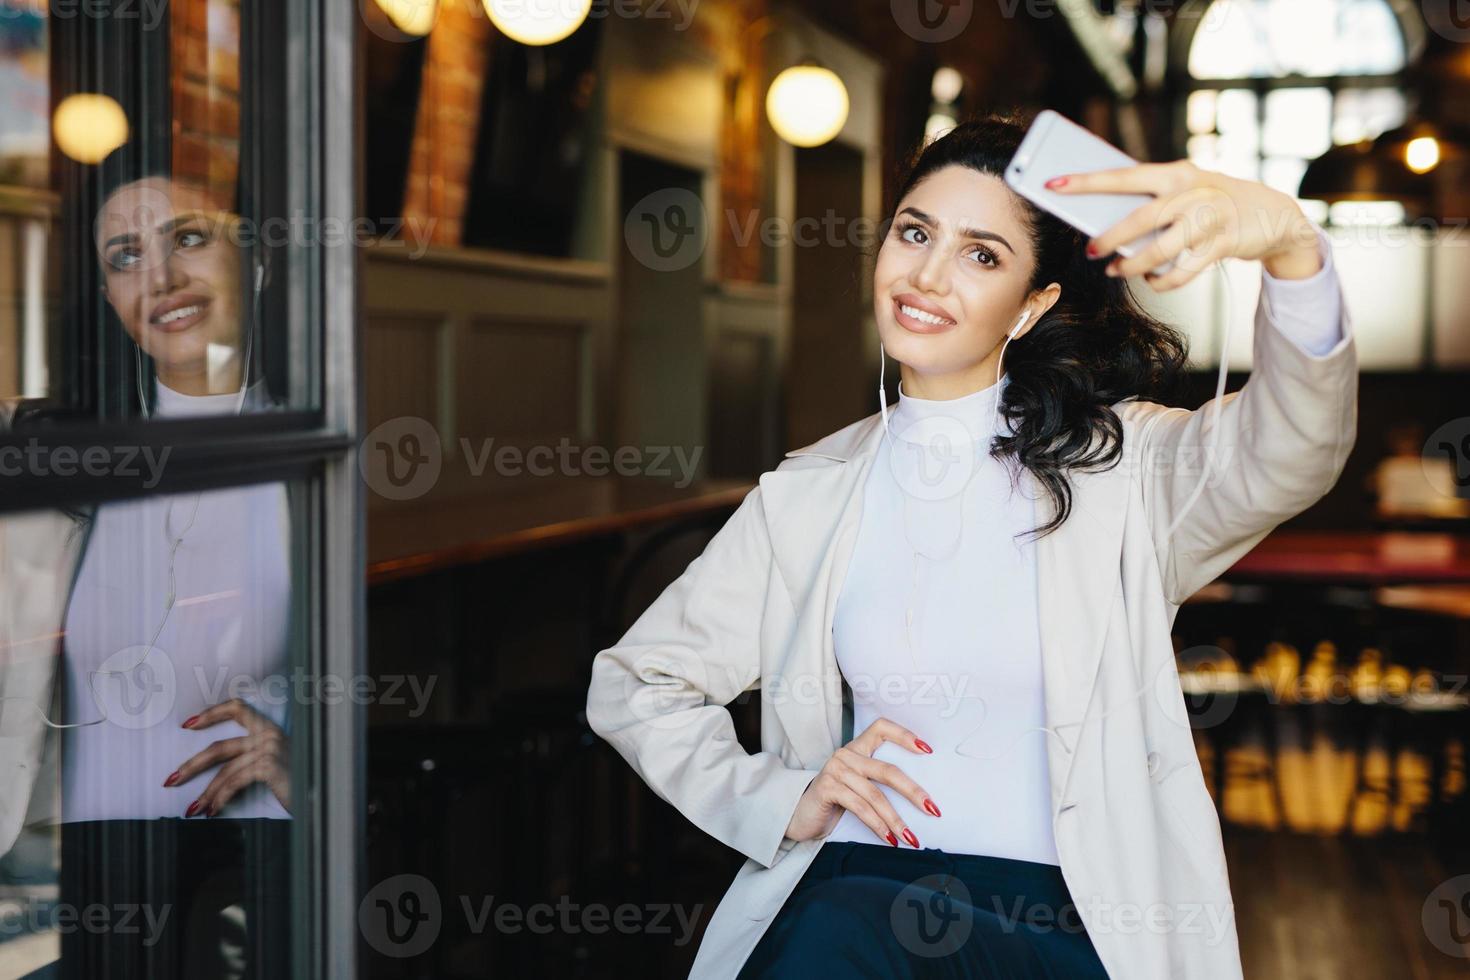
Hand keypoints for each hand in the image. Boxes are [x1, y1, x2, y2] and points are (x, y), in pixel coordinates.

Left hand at [164, 698, 290, 816]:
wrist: (324, 800)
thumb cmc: (301, 786)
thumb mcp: (275, 769)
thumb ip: (251, 763)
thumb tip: (214, 778)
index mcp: (272, 731)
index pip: (239, 709)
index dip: (211, 713)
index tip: (188, 724)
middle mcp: (271, 735)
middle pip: (220, 747)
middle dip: (192, 765)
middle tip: (171, 780)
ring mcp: (271, 749)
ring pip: (225, 769)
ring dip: (206, 792)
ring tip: (193, 809)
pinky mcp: (270, 766)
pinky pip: (235, 782)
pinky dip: (221, 798)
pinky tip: (213, 811)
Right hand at [783, 718, 939, 847]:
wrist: (800, 816)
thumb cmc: (835, 801)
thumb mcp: (858, 786)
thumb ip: (878, 783)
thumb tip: (921, 799)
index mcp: (857, 749)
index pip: (881, 727)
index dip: (904, 735)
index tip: (927, 750)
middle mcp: (846, 755)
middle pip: (887, 770)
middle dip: (913, 791)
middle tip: (932, 809)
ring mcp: (835, 770)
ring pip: (875, 795)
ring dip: (896, 820)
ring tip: (910, 838)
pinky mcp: (827, 788)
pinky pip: (859, 807)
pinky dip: (877, 825)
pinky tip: (889, 838)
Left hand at [1046, 160, 1321, 289]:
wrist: (1272, 213)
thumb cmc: (1211, 200)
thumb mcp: (1184, 189)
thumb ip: (1150, 199)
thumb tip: (1103, 219)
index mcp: (1176, 172)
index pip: (1123, 176)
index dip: (1087, 182)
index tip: (1054, 184)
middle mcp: (1193, 192)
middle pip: (1141, 217)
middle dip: (1109, 238)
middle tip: (1089, 251)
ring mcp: (1209, 219)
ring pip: (1160, 249)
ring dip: (1132, 265)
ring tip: (1114, 271)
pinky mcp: (1222, 245)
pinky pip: (1182, 271)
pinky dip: (1161, 280)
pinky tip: (1150, 279)